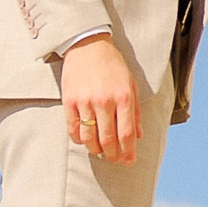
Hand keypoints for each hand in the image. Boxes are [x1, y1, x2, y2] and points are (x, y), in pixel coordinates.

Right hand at [59, 36, 140, 165]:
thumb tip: (138, 136)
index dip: (128, 152)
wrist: (88, 45)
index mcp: (123, 97)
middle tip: (114, 160)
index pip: (126, 133)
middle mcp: (104, 101)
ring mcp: (85, 101)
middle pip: (108, 140)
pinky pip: (73, 129)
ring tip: (99, 151)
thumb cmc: (113, 65)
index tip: (128, 162)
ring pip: (89, 138)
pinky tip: (84, 140)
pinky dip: (79, 139)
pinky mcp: (69, 101)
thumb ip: (135, 111)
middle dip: (112, 156)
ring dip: (95, 150)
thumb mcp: (131, 84)